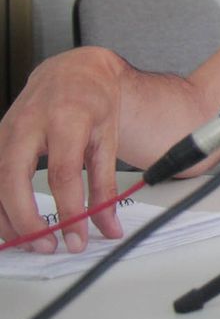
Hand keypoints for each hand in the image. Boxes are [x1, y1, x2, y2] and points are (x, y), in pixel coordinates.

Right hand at [0, 47, 129, 252]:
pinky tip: (10, 224)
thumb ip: (105, 185)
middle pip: (14, 179)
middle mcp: (29, 123)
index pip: (63, 173)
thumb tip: (109, 226)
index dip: (68, 211)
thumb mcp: (108, 138)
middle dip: (26, 220)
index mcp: (66, 118)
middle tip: (46, 246)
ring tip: (30, 242)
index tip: (75, 239)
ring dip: (6, 218)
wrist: (74, 71)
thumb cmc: (93, 102)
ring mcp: (6, 130)